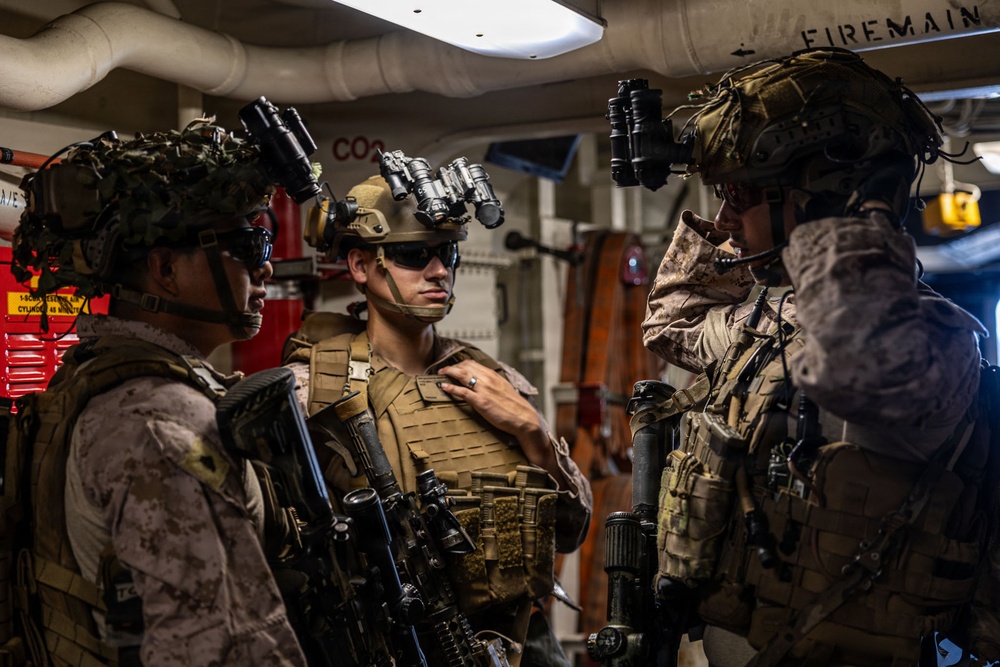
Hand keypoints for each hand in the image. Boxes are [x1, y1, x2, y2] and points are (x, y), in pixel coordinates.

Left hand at [438, 360, 552, 467]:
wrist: (524, 418)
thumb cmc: (514, 406)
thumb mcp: (503, 389)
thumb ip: (492, 384)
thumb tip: (482, 383)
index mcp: (493, 375)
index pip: (472, 364)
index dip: (460, 364)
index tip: (453, 367)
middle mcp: (488, 379)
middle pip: (465, 366)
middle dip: (452, 367)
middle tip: (443, 370)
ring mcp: (484, 390)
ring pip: (462, 375)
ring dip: (449, 373)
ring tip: (440, 375)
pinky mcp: (481, 402)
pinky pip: (463, 392)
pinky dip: (451, 388)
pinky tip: (444, 387)